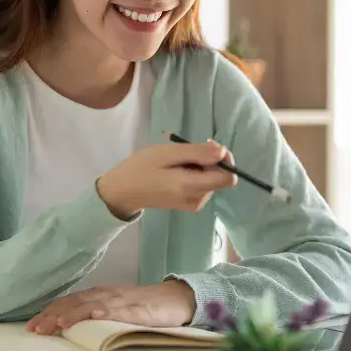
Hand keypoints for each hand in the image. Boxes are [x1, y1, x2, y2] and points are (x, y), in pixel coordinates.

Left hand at [25, 280, 196, 334]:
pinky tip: (93, 315)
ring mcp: (121, 300)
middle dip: (52, 315)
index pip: (68, 301)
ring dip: (72, 314)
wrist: (175, 299)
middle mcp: (106, 294)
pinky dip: (104, 311)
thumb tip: (70, 328)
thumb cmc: (145, 307)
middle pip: (74, 302)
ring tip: (56, 325)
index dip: (49, 312)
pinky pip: (119, 309)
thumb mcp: (115, 309)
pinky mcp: (137, 309)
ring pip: (92, 304)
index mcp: (99, 295)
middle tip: (34, 329)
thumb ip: (96, 313)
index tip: (31, 326)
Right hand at [96, 139, 235, 219]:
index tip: (207, 147)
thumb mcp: (167, 153)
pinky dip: (196, 173)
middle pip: (221, 178)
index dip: (224, 160)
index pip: (228, 178)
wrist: (122, 192)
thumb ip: (196, 153)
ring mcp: (194, 204)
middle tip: (186, 150)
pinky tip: (177, 169)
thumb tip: (223, 152)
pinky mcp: (190, 203)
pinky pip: (203, 185)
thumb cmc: (141, 168)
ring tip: (176, 161)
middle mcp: (198, 200)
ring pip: (213, 180)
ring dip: (201, 166)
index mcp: (191, 188)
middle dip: (210, 161)